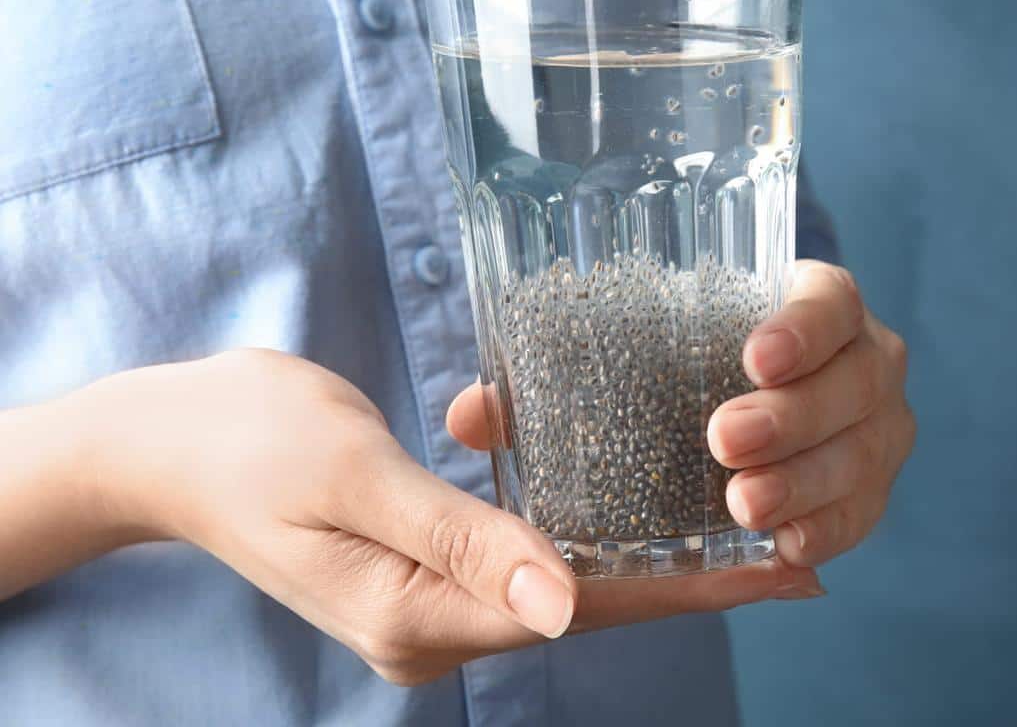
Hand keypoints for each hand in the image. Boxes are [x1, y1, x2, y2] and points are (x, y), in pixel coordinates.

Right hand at [83, 350, 818, 685]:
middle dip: (692, 579)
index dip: (690, 590)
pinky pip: (530, 559)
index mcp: (418, 614)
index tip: (785, 571)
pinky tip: (649, 515)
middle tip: (796, 547)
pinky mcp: (429, 567)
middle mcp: (435, 625)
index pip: (584, 606)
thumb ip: (460, 537)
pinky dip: (596, 539)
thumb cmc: (247, 441)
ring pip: (569, 584)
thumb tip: (566, 603)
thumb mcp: (353, 475)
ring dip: (653, 560)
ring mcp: (431, 602)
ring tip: (748, 529)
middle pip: (591, 604)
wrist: (168, 443)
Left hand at [449, 259, 914, 570]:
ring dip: (808, 480)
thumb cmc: (679, 370)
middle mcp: (862, 359)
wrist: (744, 413)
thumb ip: (555, 382)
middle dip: (796, 413)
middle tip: (724, 441)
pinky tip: (784, 548)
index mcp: (811, 305)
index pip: (833, 299)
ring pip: (867, 451)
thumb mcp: (627, 361)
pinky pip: (865, 513)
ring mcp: (875, 426)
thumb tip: (471, 413)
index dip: (804, 326)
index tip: (751, 358)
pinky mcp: (868, 488)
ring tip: (743, 507)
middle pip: (858, 378)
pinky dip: (830, 529)